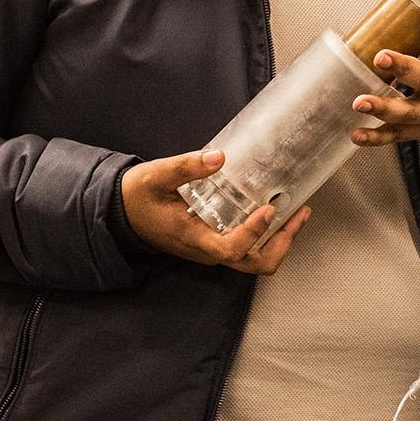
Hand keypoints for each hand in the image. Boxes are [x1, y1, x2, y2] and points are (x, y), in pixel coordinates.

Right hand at [120, 150, 311, 273]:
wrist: (119, 213)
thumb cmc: (136, 196)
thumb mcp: (156, 176)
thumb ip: (186, 167)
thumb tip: (218, 157)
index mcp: (193, 238)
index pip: (231, 249)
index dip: (254, 234)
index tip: (269, 210)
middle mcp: (207, 251)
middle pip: (254, 263)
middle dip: (282, 242)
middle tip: (300, 213)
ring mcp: (212, 250)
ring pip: (255, 259)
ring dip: (281, 240)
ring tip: (299, 212)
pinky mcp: (215, 244)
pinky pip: (248, 249)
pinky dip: (269, 235)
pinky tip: (278, 212)